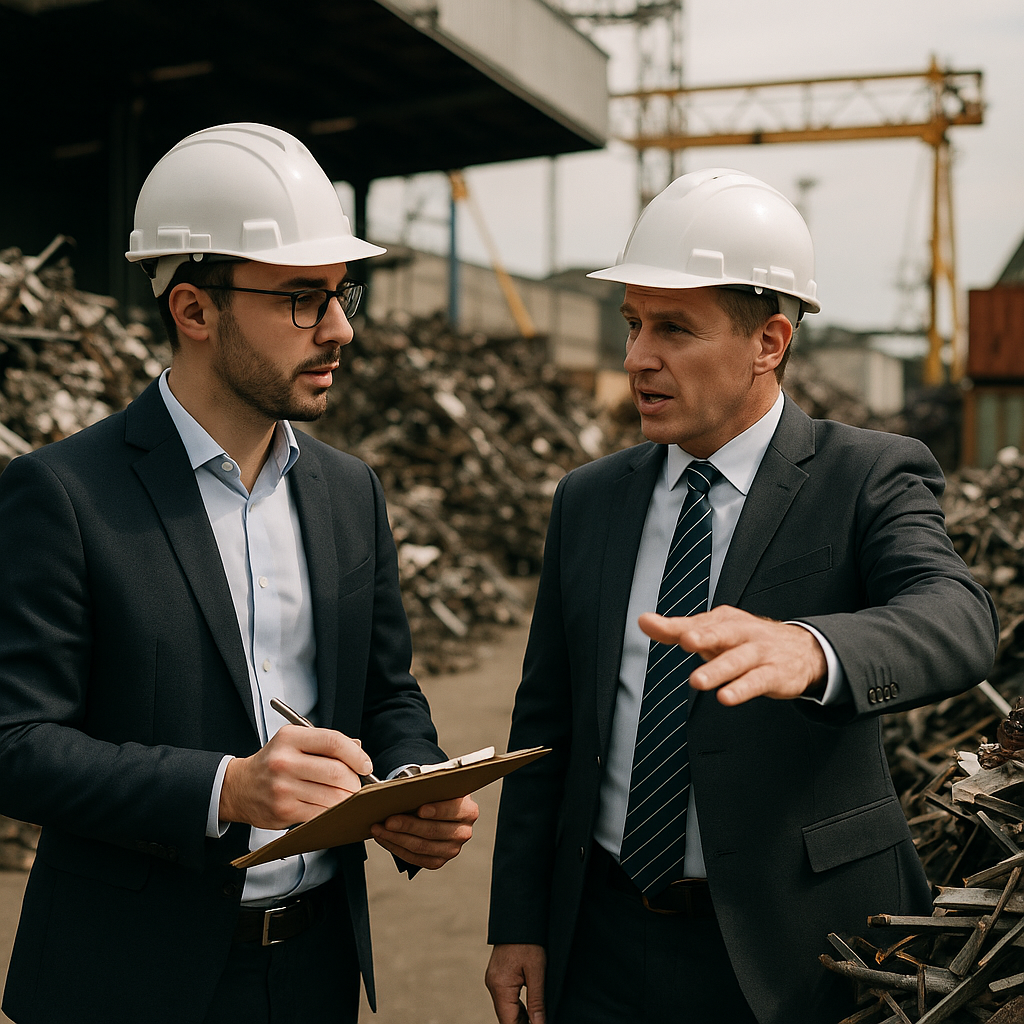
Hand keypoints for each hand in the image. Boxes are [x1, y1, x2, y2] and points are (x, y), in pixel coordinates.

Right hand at [219, 725, 371, 828]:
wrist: (238, 788)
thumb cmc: (272, 762)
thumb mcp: (294, 742)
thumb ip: (325, 743)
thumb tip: (358, 750)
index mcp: (290, 738)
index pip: (333, 742)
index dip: (355, 755)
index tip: (365, 765)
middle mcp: (285, 761)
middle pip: (336, 772)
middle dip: (354, 781)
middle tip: (357, 784)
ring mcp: (283, 788)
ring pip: (331, 796)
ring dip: (346, 799)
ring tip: (346, 797)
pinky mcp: (284, 811)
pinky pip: (320, 813)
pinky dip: (332, 812)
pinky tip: (333, 808)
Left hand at [370, 794, 478, 869]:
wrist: (438, 808)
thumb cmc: (436, 794)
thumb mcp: (437, 786)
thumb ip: (428, 786)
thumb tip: (405, 786)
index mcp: (469, 810)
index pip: (454, 810)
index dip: (437, 811)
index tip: (420, 809)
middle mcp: (464, 832)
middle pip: (434, 831)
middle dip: (408, 826)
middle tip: (388, 820)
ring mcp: (452, 849)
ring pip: (421, 847)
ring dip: (396, 838)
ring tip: (379, 829)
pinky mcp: (438, 861)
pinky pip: (415, 859)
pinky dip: (396, 848)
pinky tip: (384, 838)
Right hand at [486, 943, 545, 1023]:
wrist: (519, 916)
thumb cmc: (529, 941)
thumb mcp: (537, 971)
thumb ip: (536, 1001)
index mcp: (500, 986)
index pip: (509, 1022)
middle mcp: (493, 985)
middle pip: (507, 1018)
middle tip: (541, 1023)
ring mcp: (494, 980)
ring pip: (507, 1009)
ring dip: (521, 1019)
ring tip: (538, 1021)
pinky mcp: (498, 976)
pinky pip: (507, 998)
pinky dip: (518, 1008)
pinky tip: (531, 1012)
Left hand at [639, 605, 827, 705]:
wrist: (802, 650)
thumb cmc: (746, 641)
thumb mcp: (713, 633)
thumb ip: (677, 629)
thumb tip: (644, 621)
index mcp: (723, 620)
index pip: (696, 622)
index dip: (675, 625)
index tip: (650, 623)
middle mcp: (742, 632)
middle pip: (722, 632)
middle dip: (705, 636)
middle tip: (686, 641)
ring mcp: (760, 652)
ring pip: (739, 659)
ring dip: (719, 669)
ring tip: (698, 681)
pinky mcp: (775, 674)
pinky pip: (758, 681)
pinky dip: (742, 689)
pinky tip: (727, 697)